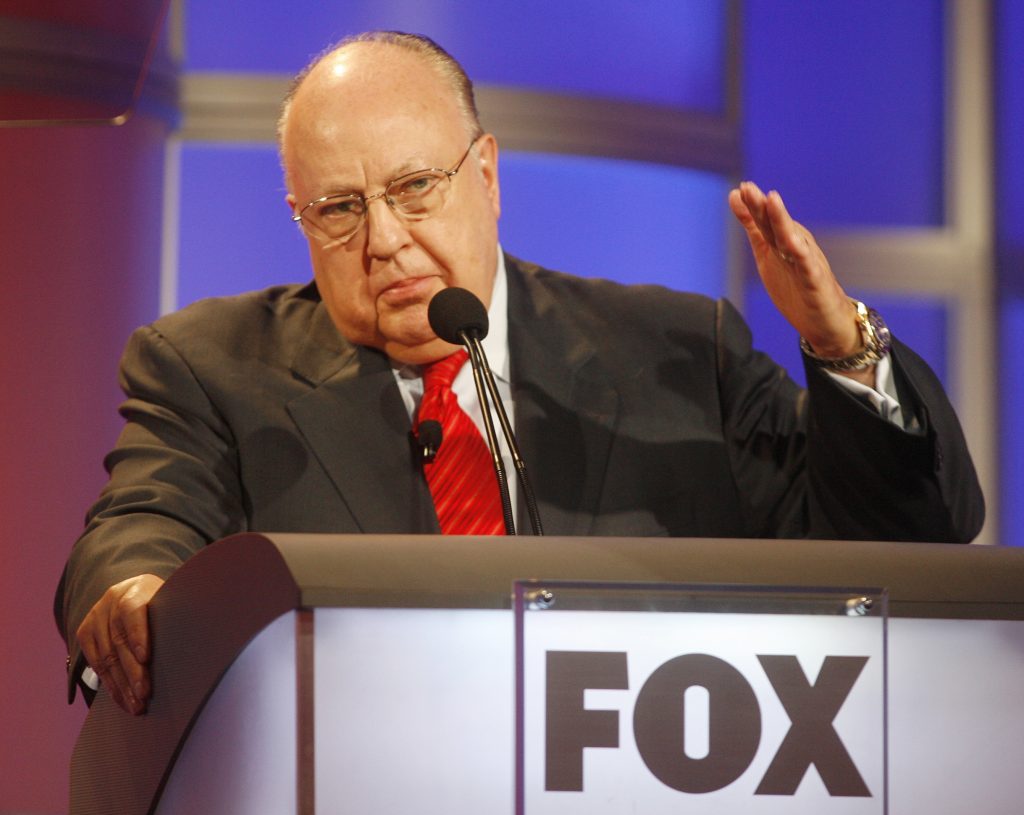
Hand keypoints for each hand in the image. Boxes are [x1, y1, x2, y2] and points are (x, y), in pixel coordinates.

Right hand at [76, 574, 164, 714]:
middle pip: (119, 640)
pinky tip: (122, 699)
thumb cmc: (162, 604)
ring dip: (121, 685)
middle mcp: (111, 601)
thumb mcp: (171, 602)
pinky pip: (96, 664)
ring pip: (106, 657)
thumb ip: (178, 617)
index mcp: (136, 589)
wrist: (131, 593)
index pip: (132, 611)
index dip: (138, 635)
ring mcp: (95, 617)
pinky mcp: (85, 633)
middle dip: (132, 672)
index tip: (146, 658)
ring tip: (136, 706)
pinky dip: (111, 685)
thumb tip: (203, 641)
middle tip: (144, 695)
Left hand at [729, 182, 870, 381]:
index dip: (752, 205)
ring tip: (772, 201)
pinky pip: (808, 265)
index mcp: (782, 240)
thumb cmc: (795, 285)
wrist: (825, 319)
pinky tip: (792, 241)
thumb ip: (753, 226)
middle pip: (776, 224)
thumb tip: (734, 196)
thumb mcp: (767, 253)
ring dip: (782, 220)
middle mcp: (795, 246)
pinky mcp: (816, 281)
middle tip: (748, 188)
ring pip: (792, 238)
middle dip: (763, 206)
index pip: (764, 220)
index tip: (739, 189)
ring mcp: (806, 262)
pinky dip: (800, 252)